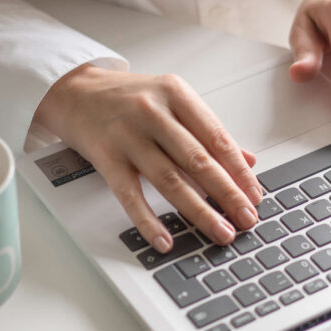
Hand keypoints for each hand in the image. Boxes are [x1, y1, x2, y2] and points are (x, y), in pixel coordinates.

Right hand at [33, 64, 263, 251]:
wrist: (74, 91)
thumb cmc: (127, 98)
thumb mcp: (171, 101)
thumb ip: (208, 130)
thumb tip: (247, 161)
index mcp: (176, 94)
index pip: (217, 138)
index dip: (239, 171)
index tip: (255, 196)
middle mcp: (153, 113)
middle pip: (198, 160)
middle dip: (227, 194)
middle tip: (246, 219)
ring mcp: (128, 136)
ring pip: (170, 179)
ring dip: (199, 210)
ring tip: (219, 231)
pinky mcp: (106, 157)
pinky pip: (130, 195)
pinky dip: (149, 220)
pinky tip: (165, 239)